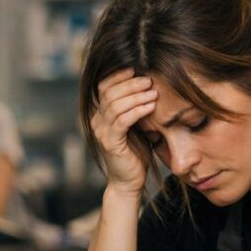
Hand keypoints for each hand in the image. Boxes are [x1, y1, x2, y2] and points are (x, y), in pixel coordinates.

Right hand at [91, 68, 157, 195]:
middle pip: (109, 92)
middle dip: (130, 83)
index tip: (136, 68)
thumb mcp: (136, 126)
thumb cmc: (136, 153)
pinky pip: (122, 121)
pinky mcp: (110, 143)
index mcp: (101, 114)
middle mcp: (97, 121)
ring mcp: (101, 132)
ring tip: (153, 91)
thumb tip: (150, 85)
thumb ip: (136, 108)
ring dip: (136, 95)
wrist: (129, 181)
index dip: (118, 75)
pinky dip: (137, 110)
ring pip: (115, 105)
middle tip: (149, 80)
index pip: (104, 86)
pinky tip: (150, 106)